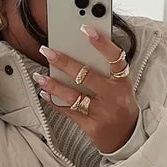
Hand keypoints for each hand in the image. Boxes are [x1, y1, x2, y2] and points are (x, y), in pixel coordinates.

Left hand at [35, 29, 138, 153]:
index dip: (101, 43)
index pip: (115, 58)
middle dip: (64, 62)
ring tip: (40, 76)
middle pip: (86, 75)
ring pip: (73, 95)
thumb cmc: (120, 106)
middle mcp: (113, 97)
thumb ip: (106, 71)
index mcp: (122, 82)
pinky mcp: (91, 126)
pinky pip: (68, 111)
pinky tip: (45, 94)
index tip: (86, 29)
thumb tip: (79, 51)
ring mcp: (102, 113)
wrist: (126, 138)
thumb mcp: (121, 87)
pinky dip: (54, 101)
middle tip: (47, 51)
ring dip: (53, 85)